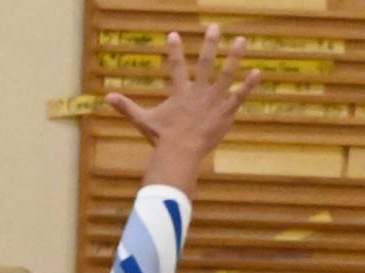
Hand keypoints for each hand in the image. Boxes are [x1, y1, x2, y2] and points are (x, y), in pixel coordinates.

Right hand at [106, 24, 260, 193]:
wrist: (180, 153)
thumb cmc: (162, 140)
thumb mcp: (143, 121)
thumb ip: (127, 107)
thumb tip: (107, 97)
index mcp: (179, 93)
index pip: (176, 66)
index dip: (174, 50)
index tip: (174, 35)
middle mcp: (198, 92)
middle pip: (205, 62)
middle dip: (210, 43)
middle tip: (216, 27)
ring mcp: (213, 101)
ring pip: (226, 74)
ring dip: (235, 56)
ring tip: (243, 40)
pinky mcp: (225, 113)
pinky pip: (239, 96)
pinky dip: (249, 85)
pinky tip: (258, 72)